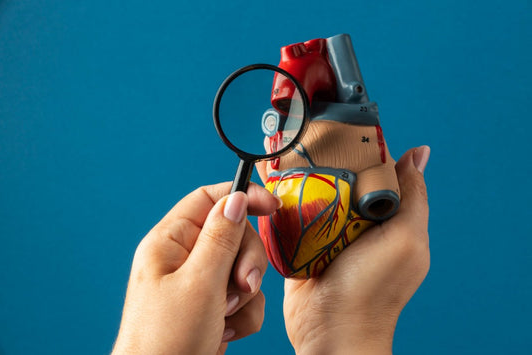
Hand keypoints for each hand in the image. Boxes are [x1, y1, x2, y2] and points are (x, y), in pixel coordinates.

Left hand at [112, 183, 280, 354]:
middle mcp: (184, 259)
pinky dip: (244, 314)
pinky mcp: (213, 307)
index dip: (241, 196)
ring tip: (225, 315)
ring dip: (245, 294)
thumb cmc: (167, 340)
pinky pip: (244, 296)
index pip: (208, 199)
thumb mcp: (199, 283)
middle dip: (246, 259)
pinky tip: (225, 332)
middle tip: (242, 284)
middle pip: (233, 234)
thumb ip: (222, 239)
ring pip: (243, 267)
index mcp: (170, 242)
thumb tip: (236, 198)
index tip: (273, 205)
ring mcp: (200, 284)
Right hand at [283, 146, 430, 353]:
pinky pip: (290, 209)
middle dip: (324, 152)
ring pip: (313, 188)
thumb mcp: (405, 240)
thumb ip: (412, 196)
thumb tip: (420, 153)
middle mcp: (356, 219)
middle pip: (340, 174)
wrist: (331, 332)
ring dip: (299, 168)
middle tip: (306, 126)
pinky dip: (280, 191)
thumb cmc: (374, 291)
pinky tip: (268, 172)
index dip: (362, 144)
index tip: (344, 119)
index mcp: (385, 215)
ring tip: (283, 141)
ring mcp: (326, 229)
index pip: (376, 168)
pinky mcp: (299, 239)